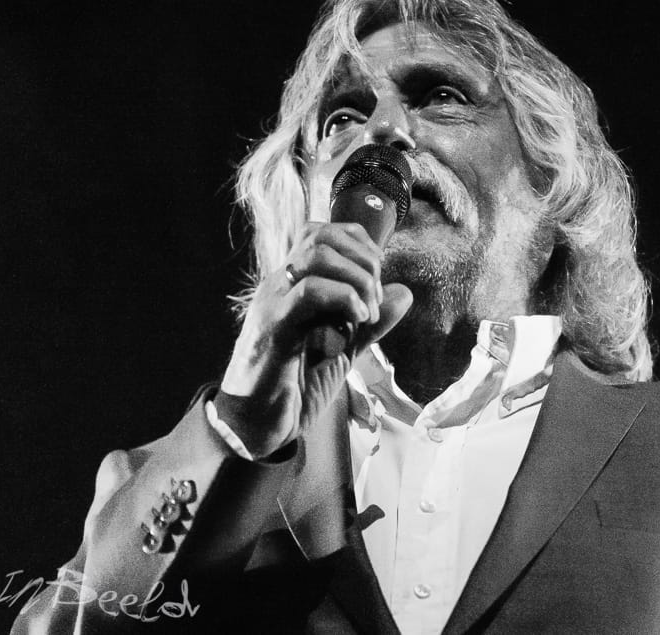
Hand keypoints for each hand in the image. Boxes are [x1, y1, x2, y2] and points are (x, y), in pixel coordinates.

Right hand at [218, 222, 412, 457]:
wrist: (254, 427)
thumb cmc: (293, 387)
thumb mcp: (342, 350)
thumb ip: (370, 322)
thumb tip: (404, 293)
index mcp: (293, 285)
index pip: (323, 232)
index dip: (361, 246)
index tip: (378, 282)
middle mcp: (280, 285)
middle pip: (321, 235)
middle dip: (363, 260)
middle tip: (375, 300)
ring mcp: (274, 302)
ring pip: (316, 254)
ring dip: (357, 278)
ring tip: (368, 313)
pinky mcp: (274, 328)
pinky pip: (309, 292)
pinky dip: (344, 299)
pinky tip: (356, 323)